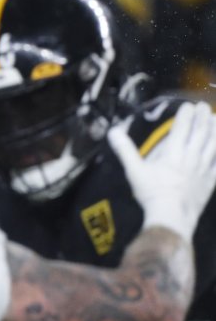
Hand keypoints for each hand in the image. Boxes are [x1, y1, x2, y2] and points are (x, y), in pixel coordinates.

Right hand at [109, 101, 215, 240]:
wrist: (172, 215)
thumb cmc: (152, 192)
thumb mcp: (134, 170)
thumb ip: (125, 150)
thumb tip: (114, 131)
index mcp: (173, 152)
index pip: (182, 127)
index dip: (186, 114)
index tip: (188, 105)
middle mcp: (191, 156)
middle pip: (201, 132)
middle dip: (203, 117)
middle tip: (204, 107)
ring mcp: (203, 168)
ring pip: (213, 145)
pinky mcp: (210, 181)